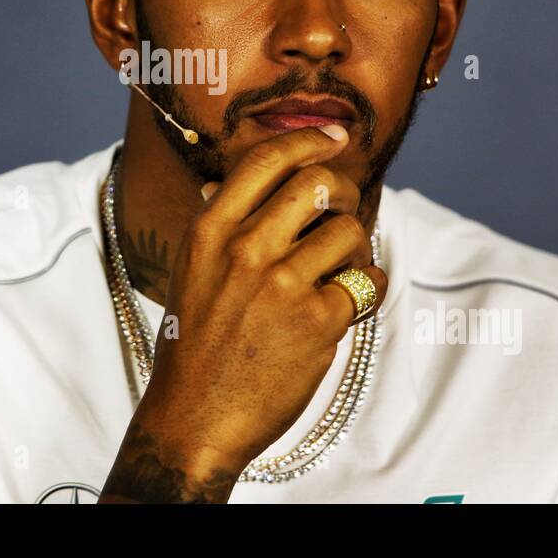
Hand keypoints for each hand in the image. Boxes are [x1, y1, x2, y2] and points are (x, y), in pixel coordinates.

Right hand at [98, 125, 388, 501]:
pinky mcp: (318, 323)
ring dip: (357, 245)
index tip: (335, 137)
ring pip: (349, 232)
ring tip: (342, 266)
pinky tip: (350, 300)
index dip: (310, 141)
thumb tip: (221, 181)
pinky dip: (367, 287)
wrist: (194, 419)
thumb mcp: (191, 273)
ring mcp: (283, 285)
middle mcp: (245, 250)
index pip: (267, 161)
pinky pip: (366, 282)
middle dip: (345, 189)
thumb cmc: (193, 344)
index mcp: (211, 231)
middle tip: (345, 207)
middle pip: (318, 185)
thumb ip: (214, 224)